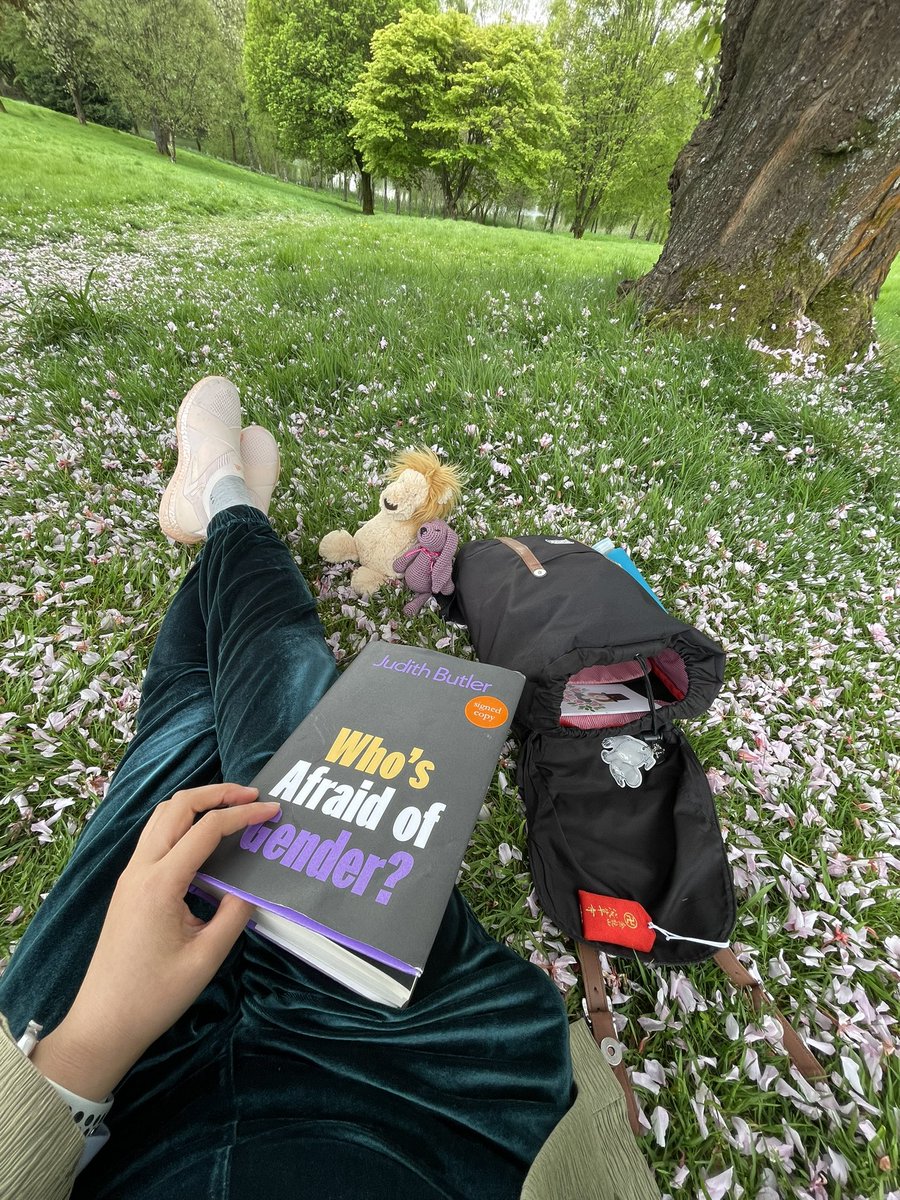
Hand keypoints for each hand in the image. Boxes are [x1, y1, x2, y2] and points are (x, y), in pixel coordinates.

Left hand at [31, 783, 279, 1100]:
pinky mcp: (129, 887)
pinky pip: (156, 839)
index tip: (273, 811)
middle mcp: (140, 870)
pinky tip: (206, 841)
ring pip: (162, 818)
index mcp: (160, 883)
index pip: (207, 829)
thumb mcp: (206, 957)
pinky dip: (183, 825)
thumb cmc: (154, 996)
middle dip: (216, 793)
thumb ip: (234, 914)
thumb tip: (250, 887)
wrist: (103, 1023)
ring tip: (231, 808)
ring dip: (197, 804)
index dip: (244, 815)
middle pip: (177, 806)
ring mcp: (130, 876)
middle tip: (251, 795)